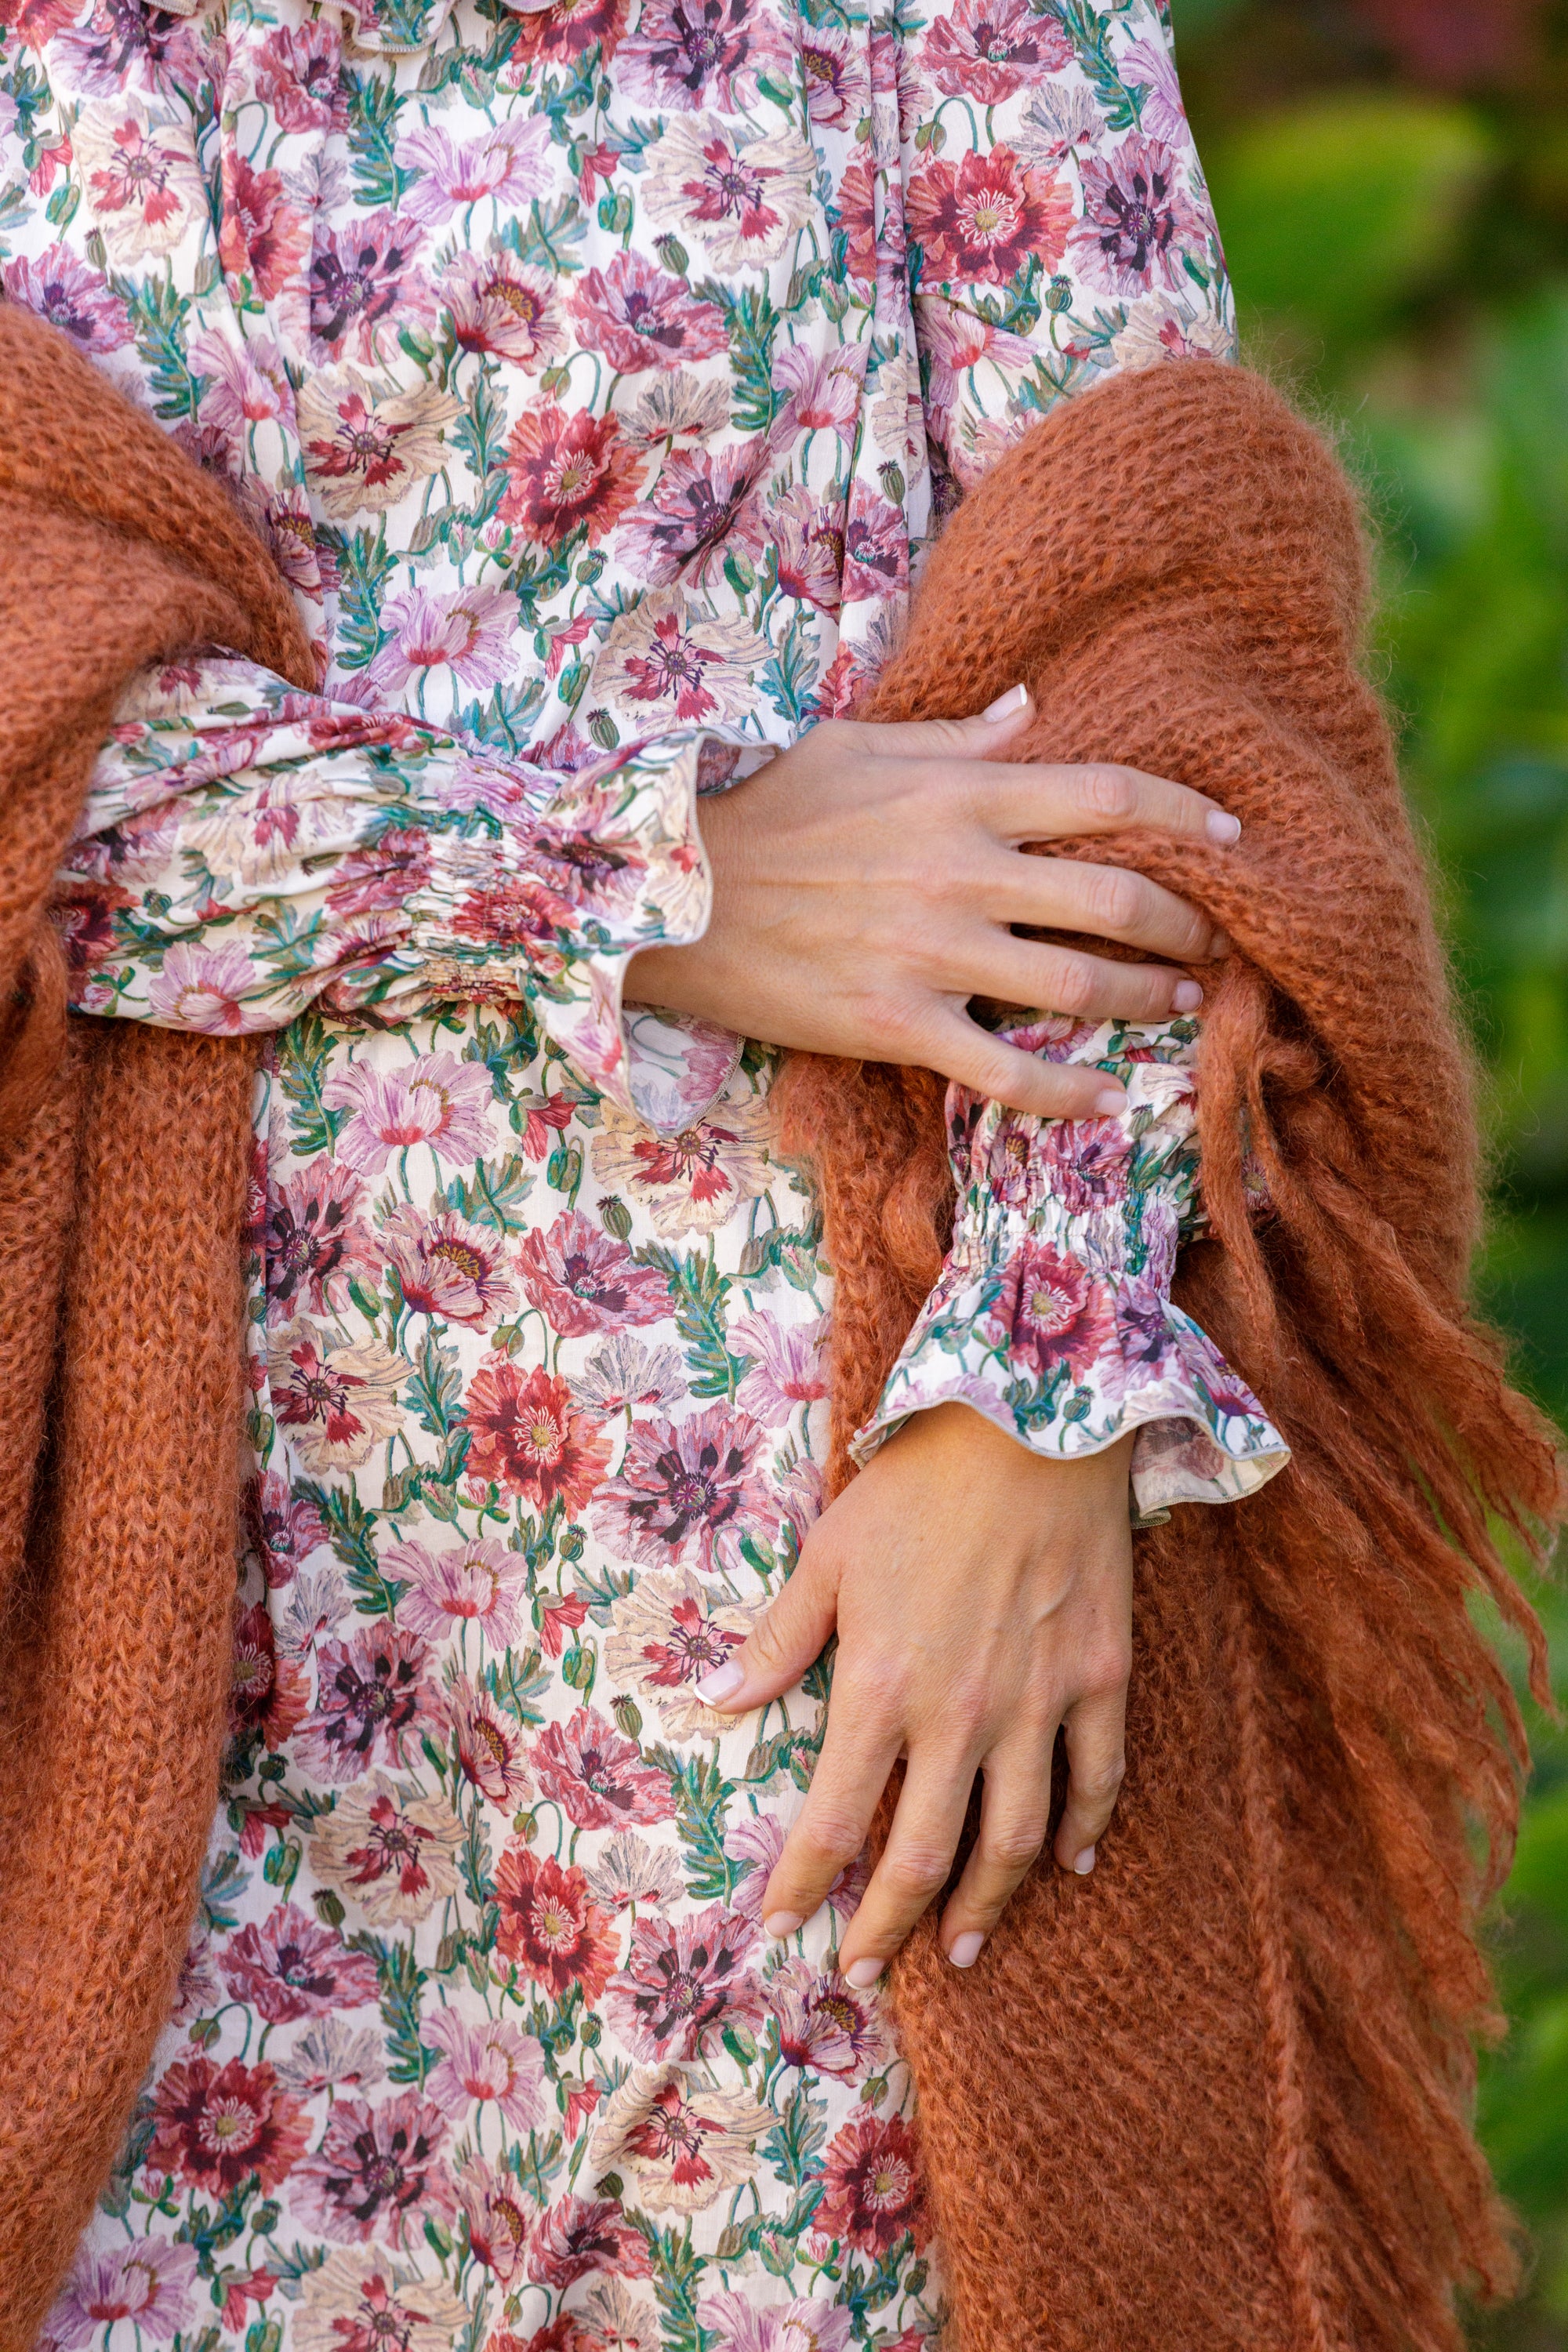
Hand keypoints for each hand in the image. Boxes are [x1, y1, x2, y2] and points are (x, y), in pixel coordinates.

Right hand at [627, 686, 1237, 1120]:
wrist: (665, 891)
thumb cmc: (764, 811)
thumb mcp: (859, 747)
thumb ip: (958, 737)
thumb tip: (1032, 705)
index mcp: (960, 795)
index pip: (1106, 791)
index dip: (1185, 812)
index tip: (1232, 838)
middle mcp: (961, 870)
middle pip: (1115, 896)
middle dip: (1184, 925)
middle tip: (1213, 944)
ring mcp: (931, 952)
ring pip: (1076, 984)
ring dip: (1145, 1001)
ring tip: (1179, 1007)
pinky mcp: (895, 1024)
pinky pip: (1005, 1071)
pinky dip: (1066, 1091)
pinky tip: (1105, 1098)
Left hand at [695, 1403, 1134, 1979]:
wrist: (1033, 1423)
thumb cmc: (917, 1485)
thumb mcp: (828, 1553)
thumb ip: (778, 1638)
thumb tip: (719, 1701)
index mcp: (878, 1687)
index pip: (832, 1820)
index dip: (805, 1886)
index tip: (783, 1927)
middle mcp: (958, 1714)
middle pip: (923, 1858)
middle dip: (888, 1927)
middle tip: (867, 1975)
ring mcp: (1038, 1702)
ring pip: (1015, 1839)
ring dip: (988, 1906)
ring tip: (964, 1949)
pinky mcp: (1099, 1678)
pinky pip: (1096, 1779)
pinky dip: (1083, 1831)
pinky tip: (1069, 1863)